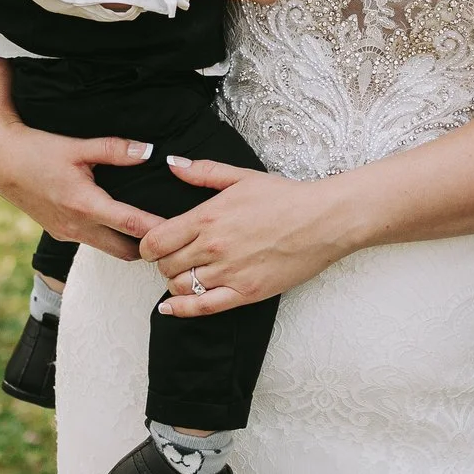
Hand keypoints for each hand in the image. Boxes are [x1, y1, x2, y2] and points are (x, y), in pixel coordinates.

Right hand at [0, 72, 162, 260]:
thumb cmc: (38, 150)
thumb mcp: (77, 146)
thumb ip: (115, 150)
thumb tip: (149, 151)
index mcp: (84, 204)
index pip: (131, 226)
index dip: (159, 231)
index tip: (183, 232)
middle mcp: (76, 226)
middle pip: (124, 251)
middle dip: (149, 248)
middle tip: (175, 238)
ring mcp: (66, 233)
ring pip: (108, 249)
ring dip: (129, 245)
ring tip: (155, 234)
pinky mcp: (59, 233)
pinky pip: (92, 242)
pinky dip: (109, 238)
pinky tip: (121, 226)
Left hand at [141, 158, 358, 316]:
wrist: (324, 221)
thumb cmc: (286, 197)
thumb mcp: (242, 176)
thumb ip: (203, 172)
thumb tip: (172, 164)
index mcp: (209, 216)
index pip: (155, 240)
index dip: (148, 244)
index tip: (155, 243)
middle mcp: (214, 246)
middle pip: (165, 265)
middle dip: (163, 262)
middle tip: (175, 256)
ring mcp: (229, 272)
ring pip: (180, 286)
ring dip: (176, 281)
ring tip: (187, 272)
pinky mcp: (246, 292)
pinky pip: (202, 307)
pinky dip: (180, 309)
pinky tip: (169, 307)